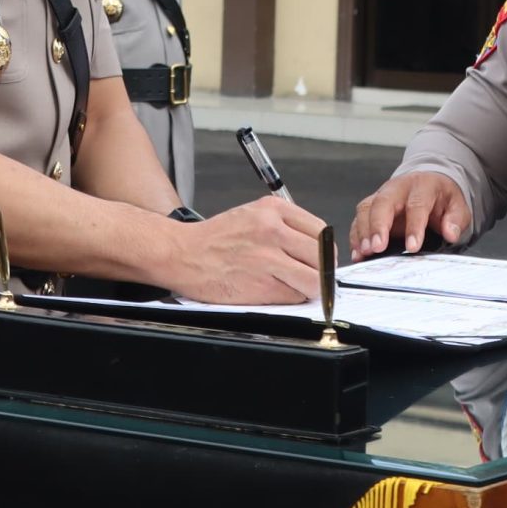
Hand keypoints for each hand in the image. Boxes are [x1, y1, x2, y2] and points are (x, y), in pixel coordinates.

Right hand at [161, 198, 326, 304]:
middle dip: (322, 270)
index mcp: (273, 209)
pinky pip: (294, 296)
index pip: (321, 231)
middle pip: (323, 256)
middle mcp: (273, 230)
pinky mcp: (261, 286)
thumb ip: (285, 226)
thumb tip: (319, 249)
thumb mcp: (252, 215)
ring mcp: (268, 259)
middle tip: (313, 276)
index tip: (322, 259)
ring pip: (314, 280)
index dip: (324, 249)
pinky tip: (274, 290)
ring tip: (295, 285)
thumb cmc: (216, 239)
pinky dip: (290, 298)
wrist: (181, 254)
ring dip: (309, 287)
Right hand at [350, 171, 471, 259]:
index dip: (414, 227)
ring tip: (365, 252)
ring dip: (363, 232)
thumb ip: (456, 219)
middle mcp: (398, 188)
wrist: (429, 183)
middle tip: (377, 247)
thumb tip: (451, 232)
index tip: (412, 247)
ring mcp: (381, 196)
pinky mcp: (371, 207)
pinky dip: (356, 236)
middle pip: (383, 203)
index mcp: (422, 186)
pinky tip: (358, 252)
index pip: (416, 205)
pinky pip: (358, 219)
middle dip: (377, 226)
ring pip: (366, 209)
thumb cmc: (441, 197)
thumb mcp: (457, 205)